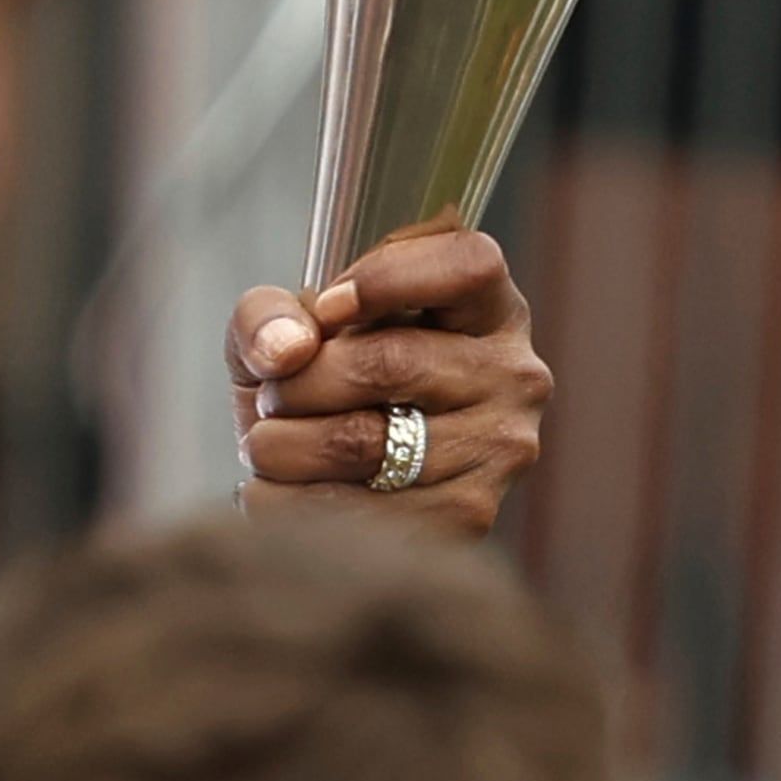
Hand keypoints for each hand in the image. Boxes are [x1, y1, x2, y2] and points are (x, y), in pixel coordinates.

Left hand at [227, 216, 549, 540]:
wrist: (322, 481)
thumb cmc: (315, 384)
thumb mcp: (283, 327)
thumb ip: (268, 313)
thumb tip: (288, 349)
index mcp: (486, 306)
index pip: (470, 265)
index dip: (387, 277)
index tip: (323, 308)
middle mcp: (513, 374)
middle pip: (393, 361)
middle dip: (304, 381)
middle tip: (271, 397)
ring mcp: (499, 449)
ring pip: (366, 441)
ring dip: (287, 446)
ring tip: (266, 444)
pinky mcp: (468, 515)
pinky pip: (361, 509)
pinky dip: (295, 499)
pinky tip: (282, 489)